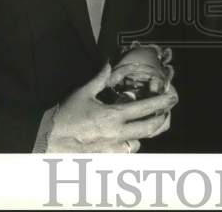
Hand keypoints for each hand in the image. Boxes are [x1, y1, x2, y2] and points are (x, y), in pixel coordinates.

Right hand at [45, 64, 177, 152]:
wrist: (49, 138)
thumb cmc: (66, 114)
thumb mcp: (84, 92)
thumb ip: (100, 78)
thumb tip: (108, 63)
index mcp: (114, 115)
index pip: (145, 108)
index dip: (161, 102)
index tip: (172, 97)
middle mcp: (117, 133)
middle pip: (149, 129)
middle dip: (162, 119)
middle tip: (167, 112)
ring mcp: (113, 148)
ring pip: (139, 143)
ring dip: (146, 133)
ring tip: (148, 124)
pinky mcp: (106, 157)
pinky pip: (125, 153)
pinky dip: (131, 145)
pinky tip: (129, 139)